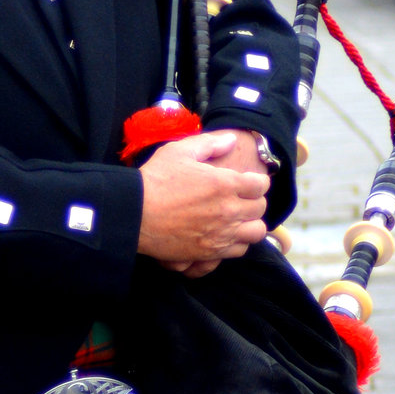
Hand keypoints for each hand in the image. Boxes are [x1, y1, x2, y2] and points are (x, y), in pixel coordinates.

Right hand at [138, 130, 268, 276]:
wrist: (133, 214)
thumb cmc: (154, 180)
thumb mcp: (180, 151)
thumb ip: (210, 144)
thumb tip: (231, 141)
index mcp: (225, 184)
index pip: (261, 185)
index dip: (256, 182)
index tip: (247, 182)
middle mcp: (228, 211)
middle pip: (260, 209)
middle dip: (254, 202)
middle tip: (241, 199)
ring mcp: (220, 234)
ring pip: (256, 233)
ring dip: (249, 224)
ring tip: (237, 220)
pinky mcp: (209, 252)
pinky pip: (238, 251)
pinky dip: (236, 243)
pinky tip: (225, 235)